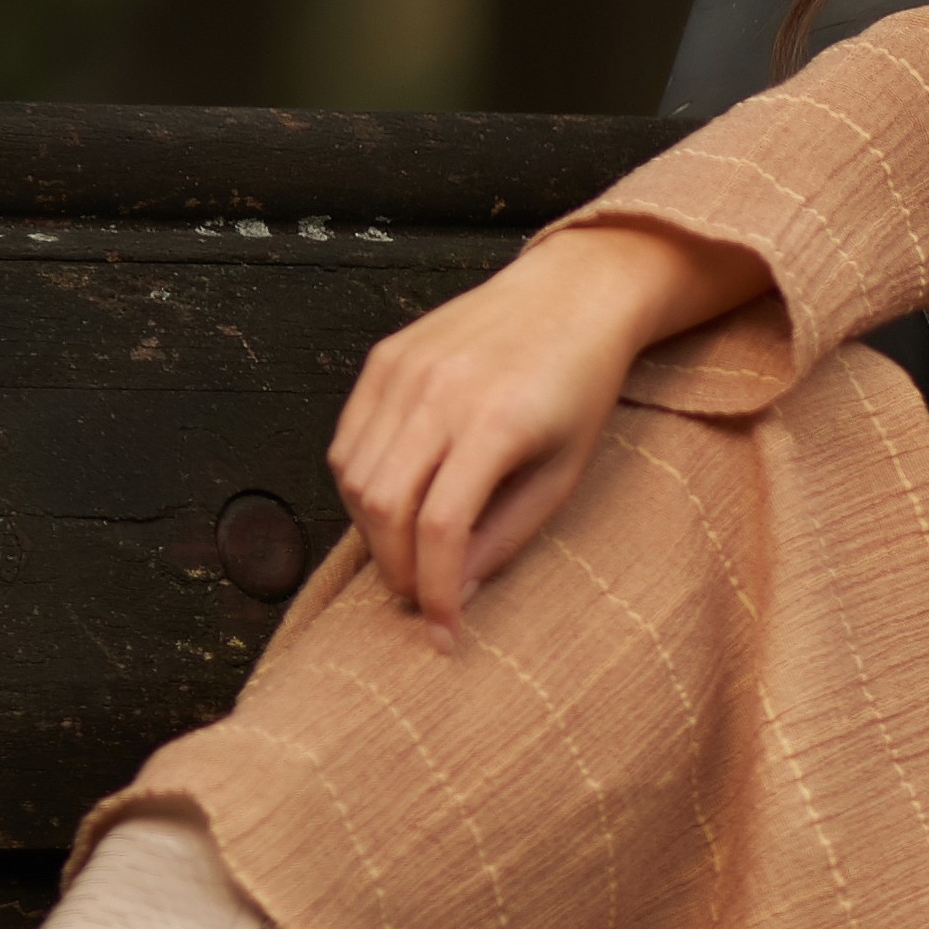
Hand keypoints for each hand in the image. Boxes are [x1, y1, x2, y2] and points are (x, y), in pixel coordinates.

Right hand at [327, 217, 762, 636]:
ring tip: (411, 552)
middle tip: (423, 596)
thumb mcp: (564, 472)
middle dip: (397, 568)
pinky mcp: (383, 358)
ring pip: (354, 477)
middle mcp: (439, 393)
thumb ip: (508, 535)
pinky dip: (360, 485)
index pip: (441, 529)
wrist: (571, 296)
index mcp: (495, 423)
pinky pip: (348, 440)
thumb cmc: (580, 388)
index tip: (443, 632)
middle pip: (384, 507)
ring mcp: (403, 371)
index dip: (436, 591)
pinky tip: (394, 502)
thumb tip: (456, 592)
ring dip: (373, 532)